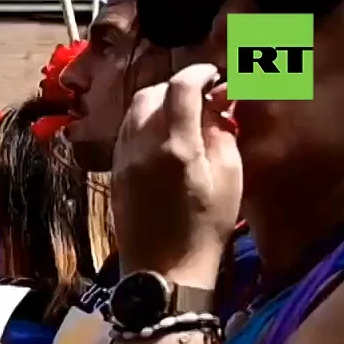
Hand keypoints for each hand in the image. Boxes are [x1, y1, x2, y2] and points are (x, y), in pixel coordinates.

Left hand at [113, 62, 241, 287]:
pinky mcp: (114, 175)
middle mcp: (141, 148)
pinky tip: (162, 138)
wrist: (164, 270)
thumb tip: (213, 107)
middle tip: (199, 96)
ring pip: (132, 113)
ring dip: (156, 104)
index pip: (180, 88)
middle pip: (150, 94)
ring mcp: (122, 162)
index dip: (199, 73)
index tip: (213, 76)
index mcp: (175, 147)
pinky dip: (143, 125)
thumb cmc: (206, 228)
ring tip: (181, 116)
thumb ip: (220, 133)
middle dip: (175, 87)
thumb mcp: (229, 176)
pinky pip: (124, 135)